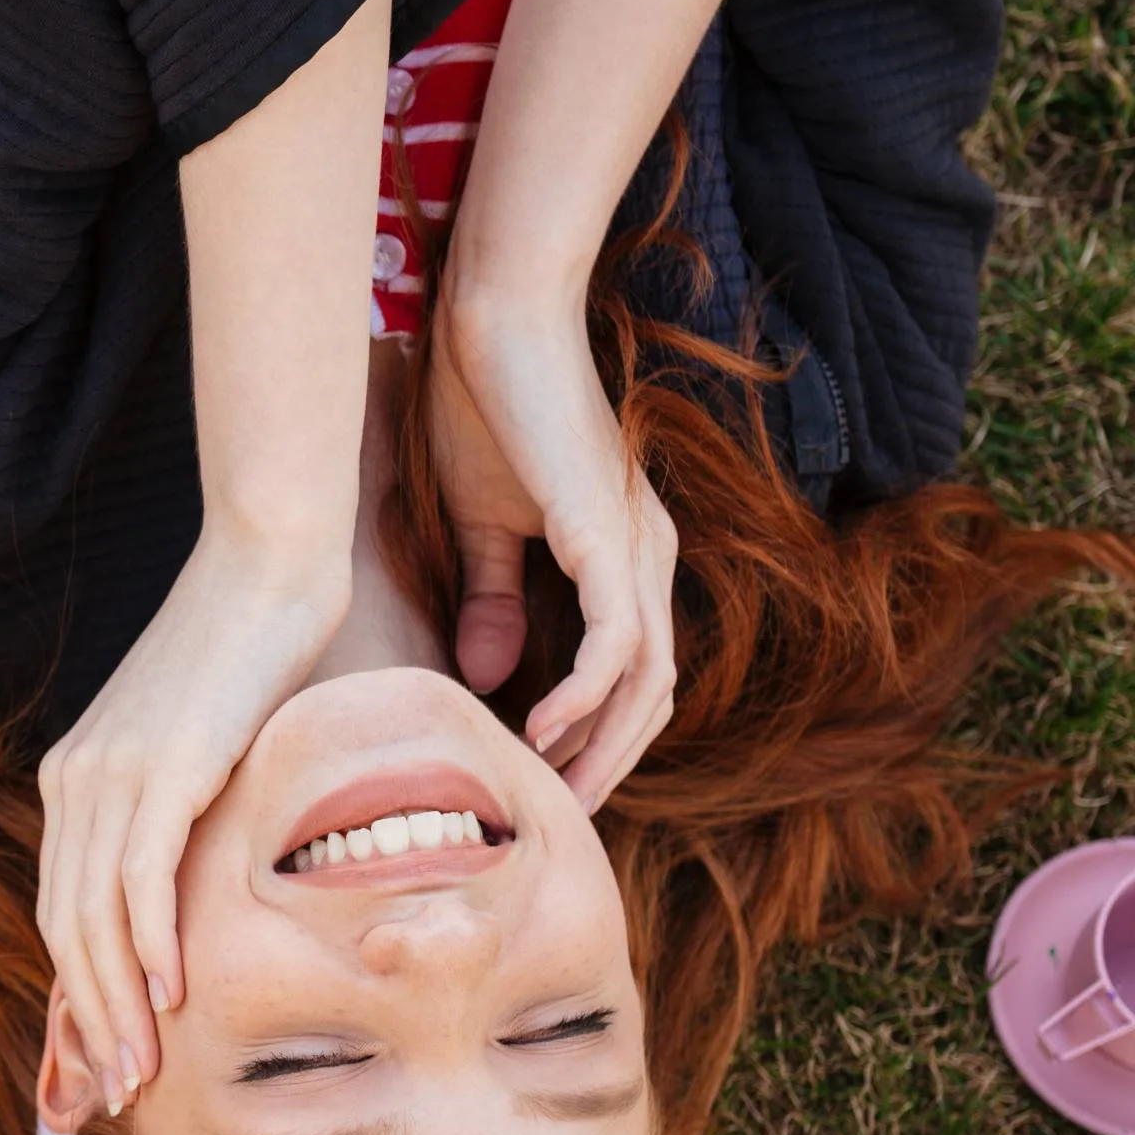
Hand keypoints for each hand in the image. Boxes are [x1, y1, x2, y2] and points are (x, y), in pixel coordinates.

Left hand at [34, 543, 346, 1125]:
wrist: (269, 566)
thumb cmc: (254, 658)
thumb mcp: (204, 753)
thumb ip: (187, 817)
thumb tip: (207, 889)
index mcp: (77, 781)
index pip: (63, 910)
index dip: (79, 993)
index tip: (107, 1059)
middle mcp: (77, 780)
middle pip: (67, 928)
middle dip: (93, 1021)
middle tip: (122, 1095)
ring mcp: (114, 771)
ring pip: (96, 916)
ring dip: (119, 1003)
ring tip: (144, 1071)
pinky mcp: (164, 763)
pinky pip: (141, 874)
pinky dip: (150, 941)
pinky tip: (172, 993)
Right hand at [424, 297, 676, 810]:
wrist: (494, 322)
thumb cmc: (483, 405)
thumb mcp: (480, 522)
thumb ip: (490, 596)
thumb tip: (490, 674)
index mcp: (622, 549)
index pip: (632, 667)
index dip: (598, 732)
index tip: (545, 775)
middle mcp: (646, 554)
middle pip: (654, 692)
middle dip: (609, 759)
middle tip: (558, 812)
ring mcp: (636, 547)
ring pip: (646, 682)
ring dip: (602, 746)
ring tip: (551, 791)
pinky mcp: (610, 537)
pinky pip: (617, 645)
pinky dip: (584, 697)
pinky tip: (538, 729)